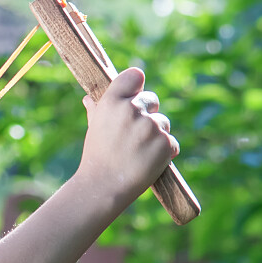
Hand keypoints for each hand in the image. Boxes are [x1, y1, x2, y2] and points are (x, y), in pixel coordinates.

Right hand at [77, 67, 178, 200]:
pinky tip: (149, 162)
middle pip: (153, 100)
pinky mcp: (166, 144)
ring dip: (157, 135)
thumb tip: (89, 98)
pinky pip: (172, 143)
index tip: (136, 94)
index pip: (135, 75)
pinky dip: (165, 153)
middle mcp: (133, 109)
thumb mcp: (93, 129)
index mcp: (113, 101)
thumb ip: (97, 110)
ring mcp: (151, 126)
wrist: (103, 187)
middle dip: (148, 114)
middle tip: (135, 136)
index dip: (137, 86)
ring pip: (163, 123)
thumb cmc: (96, 157)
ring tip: (139, 153)